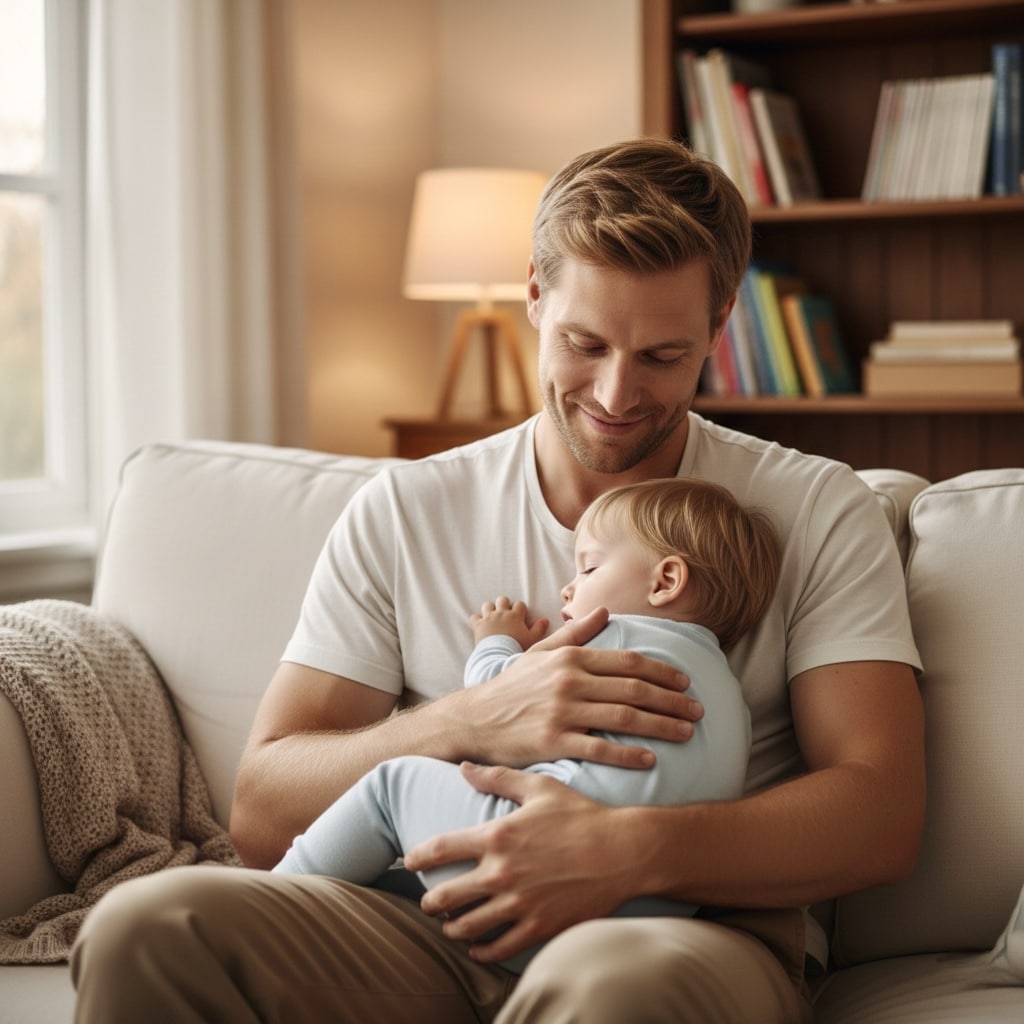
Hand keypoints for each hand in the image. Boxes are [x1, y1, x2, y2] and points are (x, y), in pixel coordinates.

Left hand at [405, 763, 636, 962]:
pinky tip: (477, 947)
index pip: (441, 848)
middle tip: (429, 903)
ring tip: (450, 926)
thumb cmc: (581, 815)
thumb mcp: (539, 788)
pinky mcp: (538, 927)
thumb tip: (464, 767)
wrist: (623, 852)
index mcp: (497, 835)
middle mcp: (501, 872)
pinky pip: (497, 948)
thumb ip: (497, 778)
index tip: (409, 861)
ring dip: (452, 929)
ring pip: (466, 927)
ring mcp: (518, 903)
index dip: (418, 857)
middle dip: (430, 902)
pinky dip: (481, 951)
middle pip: (445, 896)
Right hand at [445, 607, 701, 769]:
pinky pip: (599, 749)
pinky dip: (628, 754)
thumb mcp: (540, 653)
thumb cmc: (511, 687)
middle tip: (698, 710)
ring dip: (661, 725)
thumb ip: (574, 633)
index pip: (628, 662)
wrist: (475, 720)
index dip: (662, 672)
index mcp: (571, 658)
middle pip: (634, 690)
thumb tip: (604, 612)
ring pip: (624, 718)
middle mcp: (570, 682)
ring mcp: (562, 712)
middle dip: (672, 700)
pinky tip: (651, 759)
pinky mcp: (554, 742)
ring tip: (686, 733)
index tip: (685, 682)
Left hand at [470, 596, 548, 648]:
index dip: (520, 609)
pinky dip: (476, 619)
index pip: (519, 604)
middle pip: (503, 599)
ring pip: (487, 605)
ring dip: (489, 608)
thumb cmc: (517, 646)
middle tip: (505, 613)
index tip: (519, 616)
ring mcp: (489, 618)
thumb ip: (539, 628)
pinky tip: (479, 624)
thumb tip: (545, 619)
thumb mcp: (532, 639)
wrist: (499, 654)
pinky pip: (474, 617)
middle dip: (504, 604)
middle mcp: (501, 613)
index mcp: (515, 616)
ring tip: (492, 615)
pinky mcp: (478, 625)